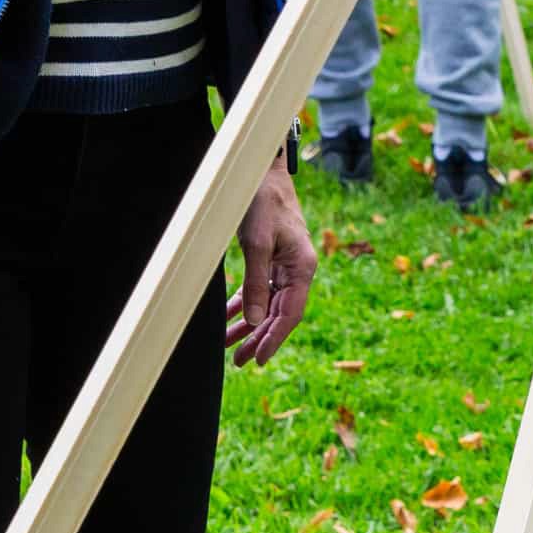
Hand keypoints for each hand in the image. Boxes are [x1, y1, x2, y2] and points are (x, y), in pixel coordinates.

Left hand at [224, 154, 314, 364]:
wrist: (260, 171)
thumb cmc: (262, 202)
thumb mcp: (257, 244)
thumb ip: (256, 283)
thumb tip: (256, 321)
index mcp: (302, 267)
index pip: (290, 314)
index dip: (274, 339)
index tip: (259, 360)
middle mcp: (297, 269)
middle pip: (280, 313)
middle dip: (259, 338)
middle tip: (240, 362)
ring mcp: (285, 264)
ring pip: (268, 304)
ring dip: (250, 325)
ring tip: (232, 348)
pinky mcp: (272, 257)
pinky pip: (260, 288)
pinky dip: (245, 303)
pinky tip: (230, 318)